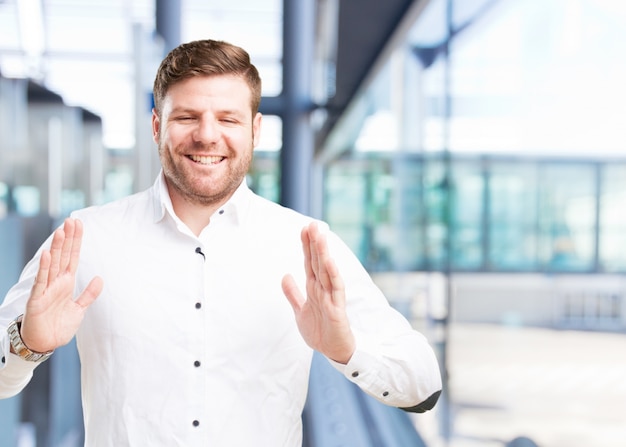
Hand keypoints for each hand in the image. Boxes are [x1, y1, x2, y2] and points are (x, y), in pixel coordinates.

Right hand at [20, 218, 102, 352]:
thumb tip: (99, 278)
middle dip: (68, 239)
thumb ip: (89, 294)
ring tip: (61, 231)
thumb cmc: (58, 325)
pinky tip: (48, 255)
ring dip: (57, 248)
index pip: (73, 257)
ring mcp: (46, 289)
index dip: (76, 242)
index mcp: (67, 283)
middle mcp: (56, 282)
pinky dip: (44, 268)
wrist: (44, 344)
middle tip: (71, 220)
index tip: (78, 225)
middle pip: (63, 256)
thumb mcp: (79, 309)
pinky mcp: (37, 299)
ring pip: (52, 264)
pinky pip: (41, 282)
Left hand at [282, 222, 354, 363]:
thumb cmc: (320, 331)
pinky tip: (329, 261)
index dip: (307, 246)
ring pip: (326, 271)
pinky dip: (332, 275)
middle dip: (315, 243)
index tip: (304, 228)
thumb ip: (293, 293)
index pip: (310, 263)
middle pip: (318, 262)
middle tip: (312, 224)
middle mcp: (323, 289)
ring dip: (324, 253)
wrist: (334, 352)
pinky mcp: (337, 308)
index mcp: (314, 288)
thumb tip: (285, 275)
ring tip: (320, 236)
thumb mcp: (300, 311)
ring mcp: (331, 297)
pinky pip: (335, 289)